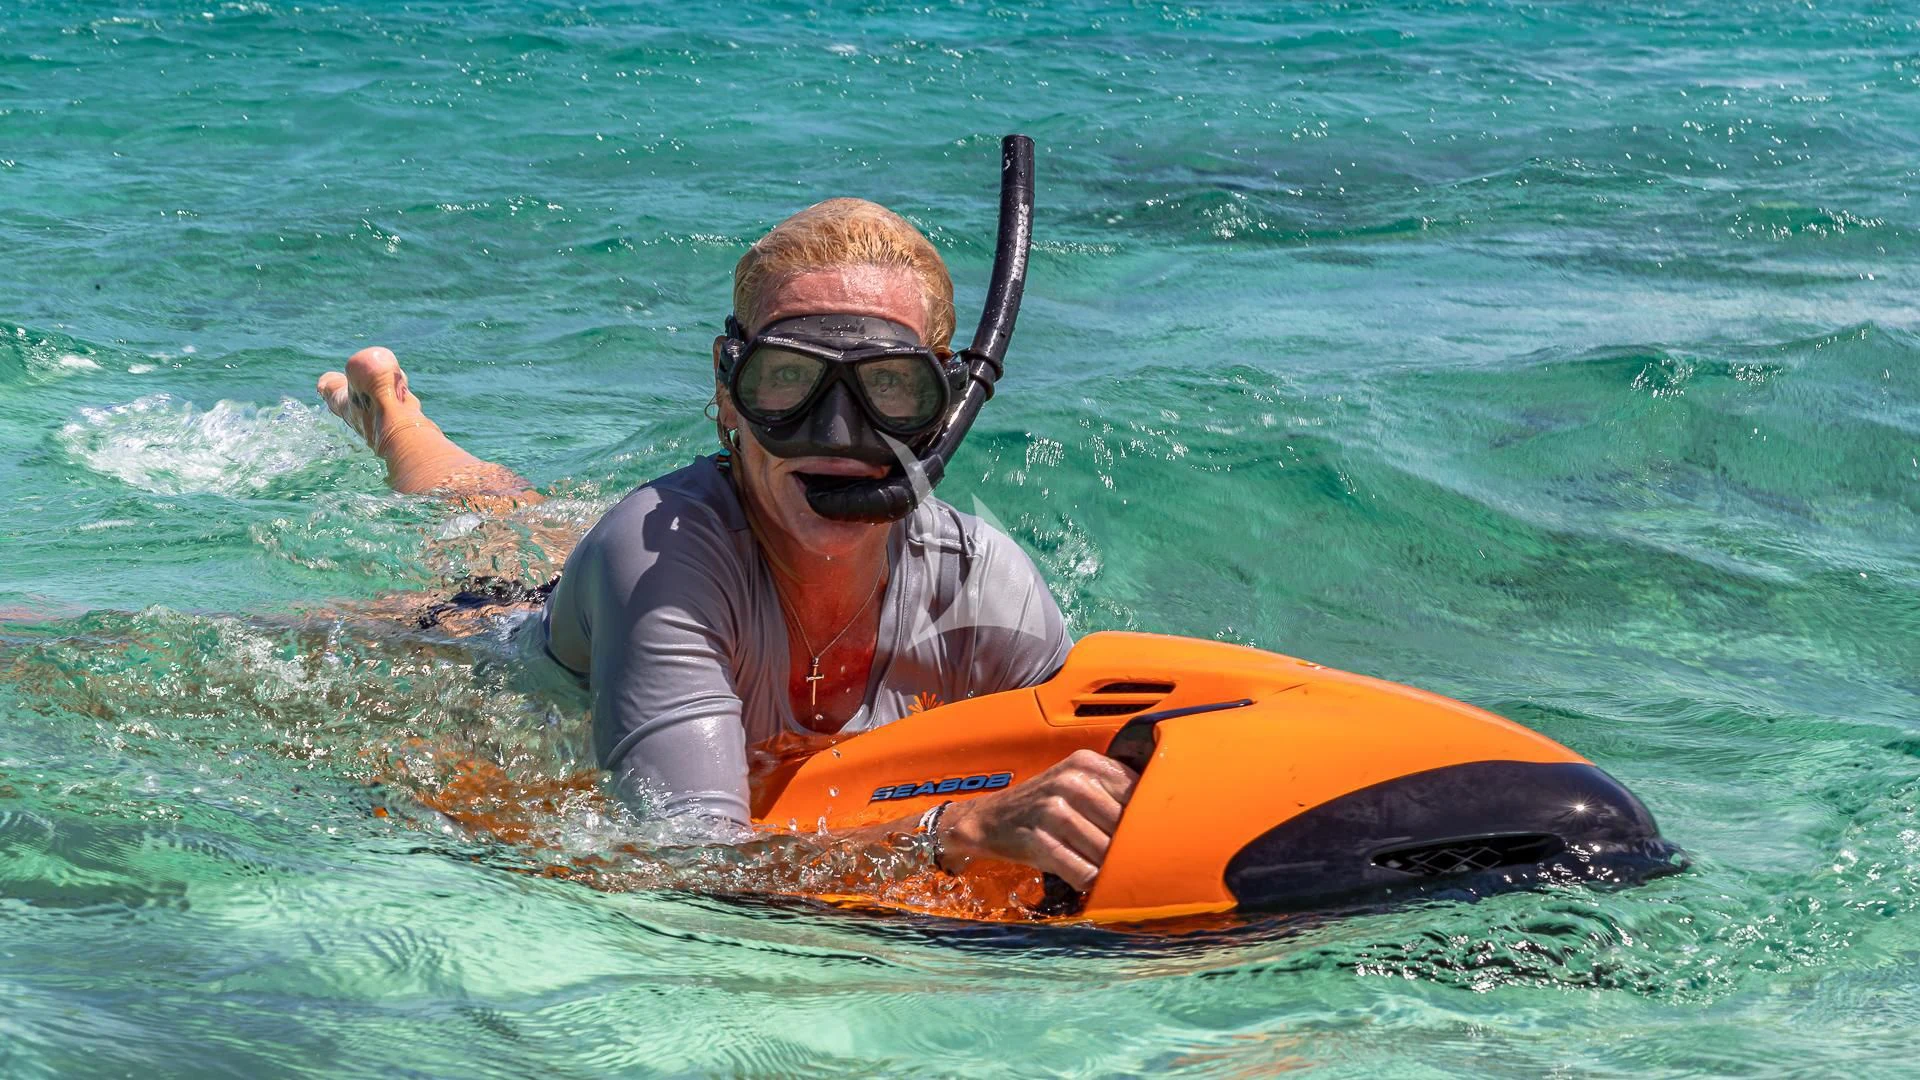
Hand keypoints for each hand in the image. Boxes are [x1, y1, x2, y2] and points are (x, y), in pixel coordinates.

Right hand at [937, 749, 1138, 890]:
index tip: (1157, 836)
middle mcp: (1072, 781)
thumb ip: (1114, 791)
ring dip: (1111, 868)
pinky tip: (1088, 879)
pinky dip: (1091, 882)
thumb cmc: (1044, 805)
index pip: (1140, 792)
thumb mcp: (1076, 781)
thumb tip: (1164, 821)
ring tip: (1109, 871)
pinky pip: (1084, 872)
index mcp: (1087, 762)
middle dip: (1132, 848)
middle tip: (1135, 861)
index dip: (1150, 820)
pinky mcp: (1040, 841)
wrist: (988, 819)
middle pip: (1126, 826)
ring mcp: (1054, 811)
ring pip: (1107, 852)